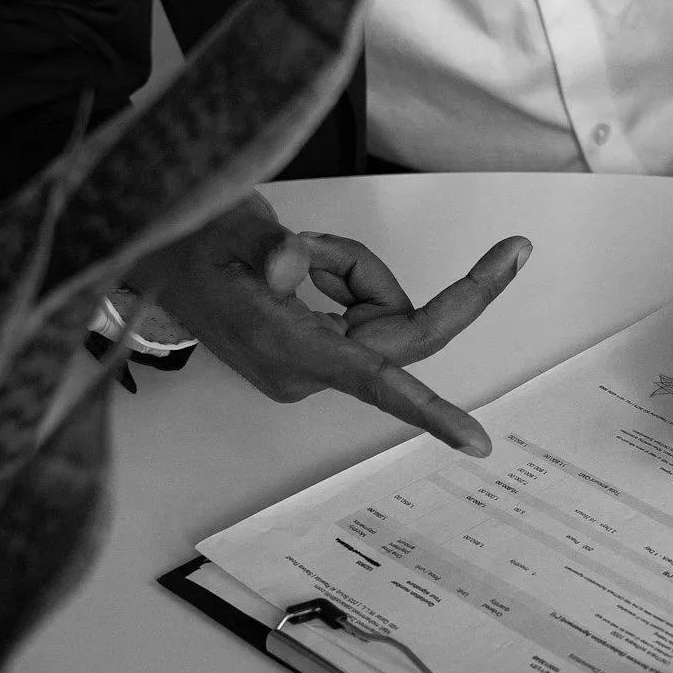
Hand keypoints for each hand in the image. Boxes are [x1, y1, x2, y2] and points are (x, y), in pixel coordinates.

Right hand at [128, 194, 528, 451]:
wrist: (157, 257)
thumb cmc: (192, 241)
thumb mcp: (226, 230)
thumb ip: (268, 247)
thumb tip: (294, 264)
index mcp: (287, 350)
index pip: (375, 380)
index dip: (430, 412)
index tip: (478, 442)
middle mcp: (310, 368)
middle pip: (403, 330)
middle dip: (438, 287)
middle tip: (515, 246)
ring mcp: (317, 361)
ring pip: (383, 309)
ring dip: (351, 268)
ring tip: (292, 246)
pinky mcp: (320, 348)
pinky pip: (365, 306)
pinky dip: (342, 275)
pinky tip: (295, 262)